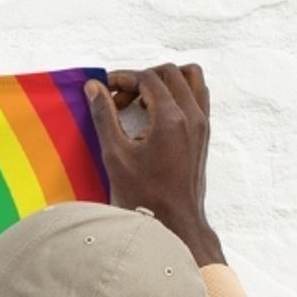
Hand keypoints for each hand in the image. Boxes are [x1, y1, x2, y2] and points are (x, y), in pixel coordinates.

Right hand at [84, 62, 224, 265]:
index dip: (123, 78)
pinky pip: (197, 96)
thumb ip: (104, 117)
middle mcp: (192, 116)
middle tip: (118, 99)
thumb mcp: (115, 156)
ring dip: (164, 81)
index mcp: (172, 119)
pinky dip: (177, 94)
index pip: (148, 79)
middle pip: (169, 73)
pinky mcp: (203, 134)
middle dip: (141, 79)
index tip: (104, 88)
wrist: (174, 224)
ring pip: (190, 79)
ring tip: (140, 102)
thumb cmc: (143, 197)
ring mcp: (201, 124)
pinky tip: (155, 115)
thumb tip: (94, 88)